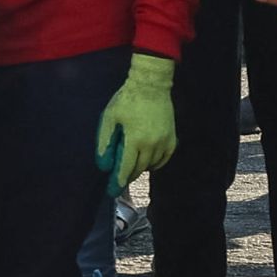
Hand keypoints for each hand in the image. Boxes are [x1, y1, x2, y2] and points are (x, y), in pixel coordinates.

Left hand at [95, 54, 176, 191]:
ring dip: (141, 169)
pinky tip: (147, 162)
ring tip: (131, 168)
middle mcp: (152, 144)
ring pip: (152, 165)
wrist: (151, 85)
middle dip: (128, 175)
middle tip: (119, 180)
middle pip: (140, 168)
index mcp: (135, 140)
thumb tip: (103, 164)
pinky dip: (155, 163)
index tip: (112, 191)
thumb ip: (105, 142)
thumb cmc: (127, 100)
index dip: (118, 181)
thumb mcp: (109, 118)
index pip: (126, 167)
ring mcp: (165, 141)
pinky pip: (165, 158)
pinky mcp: (172, 137)